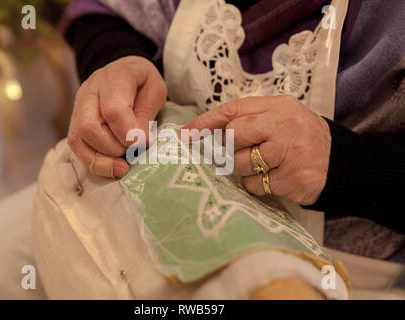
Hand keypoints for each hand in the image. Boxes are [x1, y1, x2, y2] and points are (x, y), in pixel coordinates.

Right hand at [67, 56, 166, 177]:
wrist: (124, 73)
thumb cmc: (143, 84)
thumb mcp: (155, 91)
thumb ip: (147, 114)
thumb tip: (139, 141)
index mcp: (114, 77)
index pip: (113, 111)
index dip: (128, 133)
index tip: (143, 142)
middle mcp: (89, 91)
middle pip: (90, 127)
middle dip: (114, 148)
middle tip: (134, 151)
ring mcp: (78, 108)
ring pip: (79, 140)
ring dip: (103, 159)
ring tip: (124, 165)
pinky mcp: (75, 123)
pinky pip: (77, 148)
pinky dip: (95, 163)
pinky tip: (112, 167)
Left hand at [183, 95, 330, 204]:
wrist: (339, 161)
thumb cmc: (300, 138)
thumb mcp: (280, 117)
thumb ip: (249, 119)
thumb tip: (207, 133)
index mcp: (278, 106)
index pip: (233, 110)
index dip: (206, 122)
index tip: (186, 133)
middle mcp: (283, 124)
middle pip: (234, 135)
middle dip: (231, 148)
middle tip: (245, 153)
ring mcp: (290, 151)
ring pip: (241, 163)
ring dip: (244, 169)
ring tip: (264, 166)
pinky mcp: (293, 177)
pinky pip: (255, 184)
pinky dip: (258, 185)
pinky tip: (274, 178)